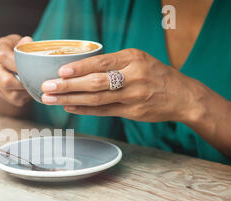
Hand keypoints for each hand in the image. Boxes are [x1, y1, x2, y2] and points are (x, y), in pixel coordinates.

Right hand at [0, 35, 32, 106]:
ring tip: (33, 83)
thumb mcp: (22, 42)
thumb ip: (25, 45)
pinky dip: (24, 95)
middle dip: (23, 82)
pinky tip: (28, 88)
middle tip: (35, 80)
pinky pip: (13, 99)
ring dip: (25, 90)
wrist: (10, 62)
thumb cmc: (18, 50)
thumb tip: (27, 42)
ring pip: (10, 93)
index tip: (31, 68)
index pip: (3, 57)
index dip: (18, 65)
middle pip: (5, 81)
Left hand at [41, 48, 204, 123]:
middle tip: (48, 86)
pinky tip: (69, 107)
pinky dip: (84, 109)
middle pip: (96, 82)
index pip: (101, 63)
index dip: (79, 68)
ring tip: (51, 99)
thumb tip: (79, 68)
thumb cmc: (155, 75)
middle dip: (68, 85)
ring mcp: (134, 96)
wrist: (182, 96)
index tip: (60, 70)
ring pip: (97, 99)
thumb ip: (113, 64)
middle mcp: (134, 76)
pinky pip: (103, 111)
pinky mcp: (132, 112)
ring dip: (71, 99)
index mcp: (133, 58)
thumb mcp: (138, 60)